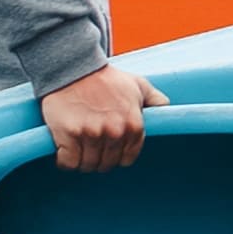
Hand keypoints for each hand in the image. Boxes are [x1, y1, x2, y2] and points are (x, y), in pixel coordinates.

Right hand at [41, 63, 160, 171]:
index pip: (126, 159)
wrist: (74, 68)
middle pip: (106, 164)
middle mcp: (115, 132)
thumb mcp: (138, 85)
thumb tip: (167, 110)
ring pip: (87, 165)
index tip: (108, 149)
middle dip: (99, 159)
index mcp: (134, 125)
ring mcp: (91, 133)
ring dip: (82, 161)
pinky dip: (65, 161)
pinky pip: (68, 163)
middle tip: (91, 147)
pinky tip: (65, 150)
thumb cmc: (106, 79)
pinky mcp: (69, 134)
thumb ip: (156, 100)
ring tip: (78, 148)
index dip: (116, 156)